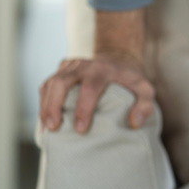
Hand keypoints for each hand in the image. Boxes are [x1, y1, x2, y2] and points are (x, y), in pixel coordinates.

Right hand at [39, 53, 154, 133]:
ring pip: (50, 83)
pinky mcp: (61, 70)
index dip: (83, 109)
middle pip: (61, 82)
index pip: (89, 88)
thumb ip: (145, 106)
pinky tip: (45, 120)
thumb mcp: (145, 90)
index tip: (80, 129)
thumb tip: (134, 123)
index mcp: (103, 69)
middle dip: (54, 106)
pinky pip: (47, 85)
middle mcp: (83, 65)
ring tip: (47, 128)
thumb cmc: (131, 80)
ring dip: (45, 106)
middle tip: (54, 128)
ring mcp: (69, 66)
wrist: (118, 58)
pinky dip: (43, 102)